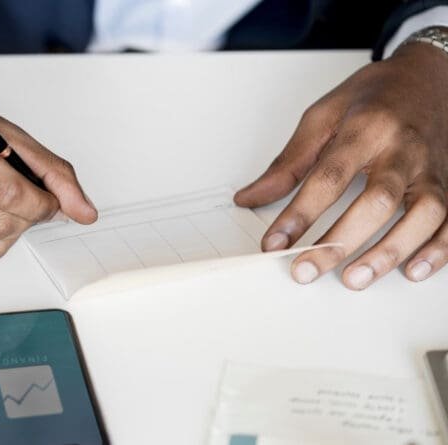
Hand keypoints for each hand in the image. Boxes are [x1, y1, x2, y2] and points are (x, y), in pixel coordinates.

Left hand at [235, 40, 447, 289]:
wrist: (429, 75)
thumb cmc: (373, 97)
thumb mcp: (322, 116)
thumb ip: (288, 162)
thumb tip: (249, 198)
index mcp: (366, 128)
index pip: (329, 176)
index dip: (300, 214)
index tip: (274, 242)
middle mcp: (404, 149)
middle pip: (377, 200)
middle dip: (340, 240)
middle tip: (306, 269)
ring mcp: (433, 168)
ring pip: (422, 214)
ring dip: (390, 251)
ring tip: (355, 278)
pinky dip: (438, 250)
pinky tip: (413, 271)